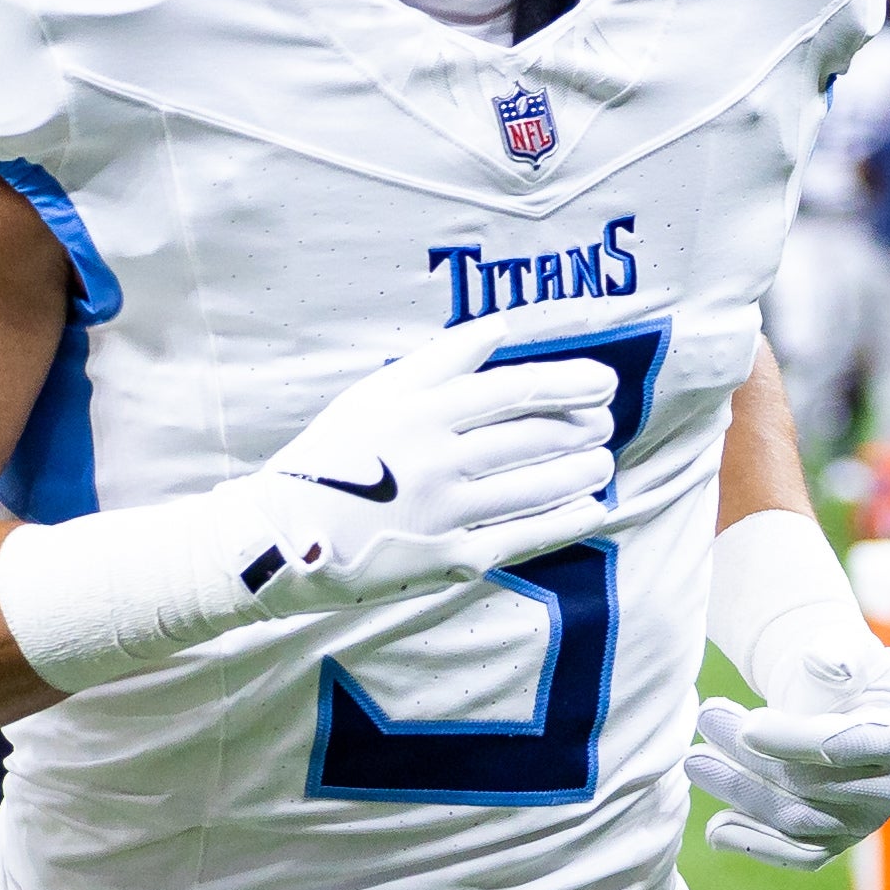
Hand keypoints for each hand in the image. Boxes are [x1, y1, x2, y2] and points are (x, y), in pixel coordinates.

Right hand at [234, 328, 617, 619]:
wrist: (282, 537)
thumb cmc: (332, 456)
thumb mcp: (376, 394)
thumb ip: (441, 359)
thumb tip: (501, 328)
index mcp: (422, 412)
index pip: (513, 391)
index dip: (567, 384)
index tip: (603, 382)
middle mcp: (439, 460)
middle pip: (532, 438)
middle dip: (581, 428)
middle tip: (607, 422)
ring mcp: (447, 513)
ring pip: (534, 487)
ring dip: (580, 472)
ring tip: (603, 461)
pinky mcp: (451, 560)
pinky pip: (521, 537)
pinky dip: (564, 522)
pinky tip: (593, 509)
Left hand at [687, 609, 889, 869]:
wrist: (838, 700)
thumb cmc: (841, 668)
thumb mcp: (846, 648)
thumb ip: (836, 653)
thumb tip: (820, 661)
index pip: (848, 744)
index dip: (796, 739)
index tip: (748, 726)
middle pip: (813, 784)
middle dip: (753, 756)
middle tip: (706, 719)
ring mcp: (864, 823)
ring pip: (796, 819)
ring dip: (740, 792)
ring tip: (695, 760)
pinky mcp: (836, 842)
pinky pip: (796, 853)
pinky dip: (754, 842)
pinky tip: (716, 828)